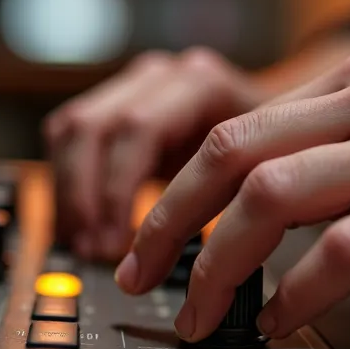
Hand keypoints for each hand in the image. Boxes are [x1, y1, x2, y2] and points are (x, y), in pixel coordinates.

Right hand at [43, 48, 261, 260]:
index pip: (138, 130)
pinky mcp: (115, 102)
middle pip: (93, 127)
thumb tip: (208, 272)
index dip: (119, 191)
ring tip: (87, 245)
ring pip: (72, 129)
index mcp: (201, 84)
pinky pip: (69, 136)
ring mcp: (134, 84)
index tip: (119, 245)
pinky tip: (84, 227)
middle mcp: (162, 76)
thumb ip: (238, 203)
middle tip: (97, 251)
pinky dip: (70, 186)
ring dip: (72, 194)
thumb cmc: (278, 150)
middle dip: (87, 198)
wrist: (280, 117)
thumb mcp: (269, 171)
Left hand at [114, 50, 349, 341]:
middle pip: (234, 154)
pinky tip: (285, 320)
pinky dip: (299, 293)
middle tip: (141, 275)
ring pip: (276, 198)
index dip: (174, 190)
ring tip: (203, 312)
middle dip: (170, 222)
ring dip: (221, 265)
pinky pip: (346, 250)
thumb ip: (335, 156)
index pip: (234, 129)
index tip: (143, 241)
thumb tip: (248, 216)